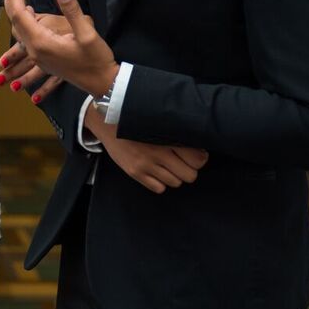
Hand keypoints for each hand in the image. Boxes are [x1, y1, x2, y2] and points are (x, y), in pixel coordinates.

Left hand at [1, 0, 117, 98]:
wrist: (102, 83)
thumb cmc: (96, 60)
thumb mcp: (87, 34)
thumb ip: (73, 12)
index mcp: (42, 42)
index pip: (20, 14)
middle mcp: (36, 50)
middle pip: (16, 22)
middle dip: (11, 0)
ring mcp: (39, 57)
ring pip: (20, 32)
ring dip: (16, 13)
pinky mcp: (44, 60)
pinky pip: (26, 40)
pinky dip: (23, 25)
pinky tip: (30, 18)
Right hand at [88, 107, 207, 193]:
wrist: (108, 121)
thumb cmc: (137, 120)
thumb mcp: (160, 122)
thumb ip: (177, 133)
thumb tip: (199, 148)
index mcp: (168, 137)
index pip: (198, 159)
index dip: (200, 159)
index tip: (195, 156)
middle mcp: (159, 152)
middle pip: (189, 175)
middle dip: (188, 170)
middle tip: (182, 163)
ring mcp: (146, 164)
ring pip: (175, 183)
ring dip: (174, 176)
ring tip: (167, 166)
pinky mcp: (135, 172)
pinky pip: (159, 188)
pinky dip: (160, 183)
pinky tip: (156, 172)